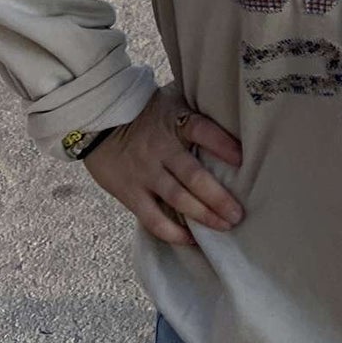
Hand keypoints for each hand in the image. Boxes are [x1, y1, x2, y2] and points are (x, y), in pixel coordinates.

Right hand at [83, 80, 244, 246]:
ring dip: (203, 215)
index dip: (223, 144)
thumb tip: (231, 118)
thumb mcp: (171, 102)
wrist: (99, 121)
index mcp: (174, 122)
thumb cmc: (145, 112)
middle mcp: (161, 149)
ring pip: (178, 199)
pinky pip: (153, 218)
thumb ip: (194, 114)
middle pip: (194, 176)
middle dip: (219, 197)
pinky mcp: (130, 193)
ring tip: (224, 225)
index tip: (242, 159)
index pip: (202, 130)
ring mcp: (145, 173)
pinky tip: (191, 240)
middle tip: (238, 214)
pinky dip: (173, 233)